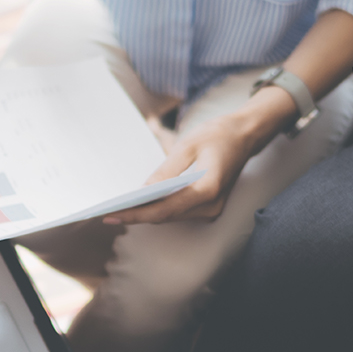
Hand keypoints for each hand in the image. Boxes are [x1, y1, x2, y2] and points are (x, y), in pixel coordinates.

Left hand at [103, 86, 292, 224]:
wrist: (245, 135)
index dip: (137, 214)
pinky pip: (178, 211)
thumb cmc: (217, 135)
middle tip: (106, 213)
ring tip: (118, 209)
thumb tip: (142, 193)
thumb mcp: (187, 146)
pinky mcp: (208, 207)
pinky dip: (159, 208)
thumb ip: (165, 172)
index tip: (112, 215)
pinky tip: (139, 204)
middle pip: (166, 216)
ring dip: (146, 213)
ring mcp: (212, 209)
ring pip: (171, 216)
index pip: (165, 209)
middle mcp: (211, 206)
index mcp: (208, 189)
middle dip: (136, 215)